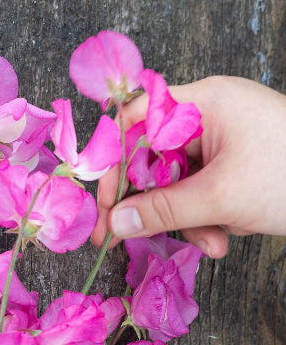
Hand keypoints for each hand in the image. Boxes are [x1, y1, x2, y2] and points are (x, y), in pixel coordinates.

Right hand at [91, 75, 285, 257]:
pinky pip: (204, 190)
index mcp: (205, 102)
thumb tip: (115, 223)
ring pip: (179, 181)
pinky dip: (210, 217)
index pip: (135, 122)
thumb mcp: (221, 199)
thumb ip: (161, 211)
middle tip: (128, 237)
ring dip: (188, 218)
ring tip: (214, 242)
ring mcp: (228, 140)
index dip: (113, 164)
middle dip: (156, 203)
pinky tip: (229, 235)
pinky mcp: (240, 165)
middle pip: (154, 158)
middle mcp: (212, 115)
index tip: (104, 206)